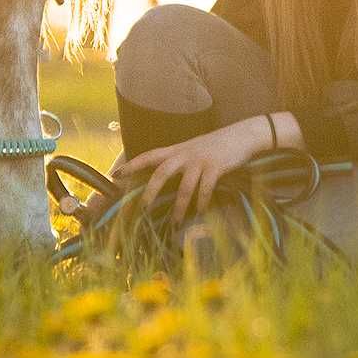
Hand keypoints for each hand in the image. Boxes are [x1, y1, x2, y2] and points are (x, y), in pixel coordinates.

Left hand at [114, 122, 267, 226]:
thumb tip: (164, 179)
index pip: (149, 155)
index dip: (132, 165)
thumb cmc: (216, 146)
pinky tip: (200, 213)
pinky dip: (202, 202)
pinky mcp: (216, 167)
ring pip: (184, 187)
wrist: (242, 135)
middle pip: (162, 172)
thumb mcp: (193, 149)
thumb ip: (179, 161)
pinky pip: (206, 188)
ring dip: (179, 207)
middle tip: (143, 209)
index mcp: (177, 150)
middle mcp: (185, 154)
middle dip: (151, 191)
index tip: (115, 175)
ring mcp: (201, 160)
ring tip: (175, 223)